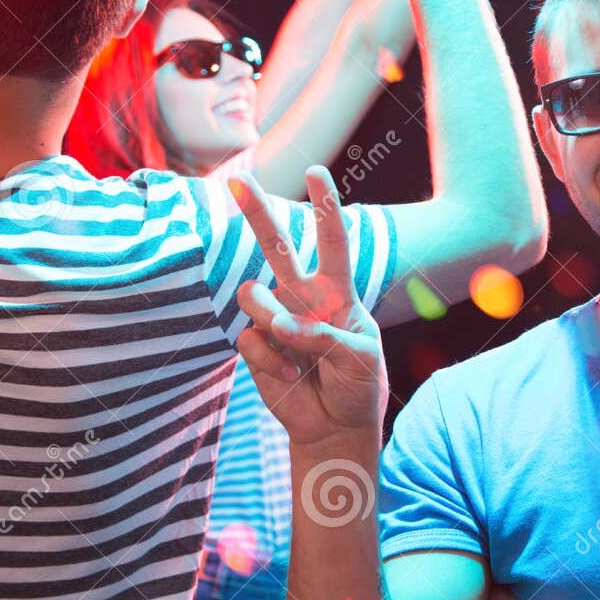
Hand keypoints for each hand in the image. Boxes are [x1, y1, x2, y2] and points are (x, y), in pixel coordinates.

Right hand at [229, 168, 388, 445]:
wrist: (336, 427)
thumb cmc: (358, 386)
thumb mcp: (360, 359)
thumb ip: (324, 336)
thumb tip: (279, 325)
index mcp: (337, 292)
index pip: (332, 242)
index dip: (325, 207)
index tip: (315, 173)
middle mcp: (303, 298)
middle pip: (277, 246)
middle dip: (256, 213)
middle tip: (238, 181)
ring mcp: (276, 320)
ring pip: (252, 295)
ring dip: (270, 320)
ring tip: (295, 349)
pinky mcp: (256, 346)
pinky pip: (248, 339)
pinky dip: (270, 361)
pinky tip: (290, 377)